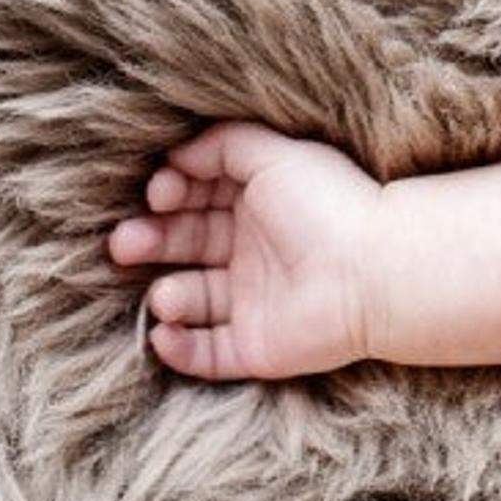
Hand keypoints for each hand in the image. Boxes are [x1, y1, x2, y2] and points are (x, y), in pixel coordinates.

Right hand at [108, 121, 387, 380]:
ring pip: (190, 300)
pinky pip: (206, 356)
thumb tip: (177, 154)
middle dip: (151, 241)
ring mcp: (252, 302)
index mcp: (256, 204)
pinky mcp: (255, 348)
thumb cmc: (326, 204)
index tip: (161, 193)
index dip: (170, 194)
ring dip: (167, 296)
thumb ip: (222, 144)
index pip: (196, 198)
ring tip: (168, 294)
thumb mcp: (274, 153)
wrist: (373, 272)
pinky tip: (164, 334)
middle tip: (126, 243)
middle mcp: (250, 251)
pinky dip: (179, 349)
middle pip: (184, 245)